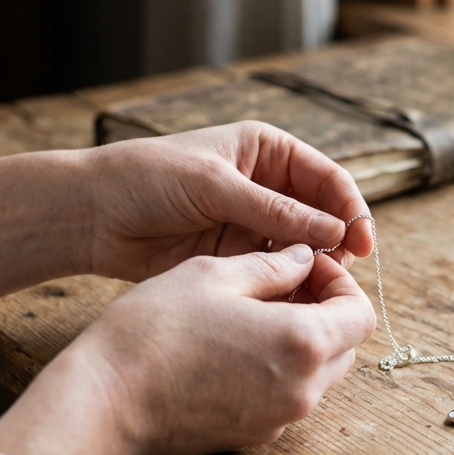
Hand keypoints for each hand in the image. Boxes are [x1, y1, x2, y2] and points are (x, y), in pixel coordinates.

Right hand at [0, 243, 375, 454]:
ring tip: (252, 313)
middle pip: (345, 347)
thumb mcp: (215, 275)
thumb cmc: (154, 331)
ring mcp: (277, 421)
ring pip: (316, 375)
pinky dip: (276, 370)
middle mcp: (302, 392)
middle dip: (324, 311)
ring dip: (300, 342)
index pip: (360, 314)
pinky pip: (284, 398)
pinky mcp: (250, 438)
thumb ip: (273, 265)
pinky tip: (231, 347)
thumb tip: (305, 258)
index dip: (340, 283)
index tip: (307, 266)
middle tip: (281, 285)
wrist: (103, 403)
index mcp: (304, 344)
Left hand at [83, 121, 373, 281]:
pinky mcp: (233, 258)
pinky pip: (273, 273)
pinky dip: (287, 287)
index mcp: (266, 152)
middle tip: (342, 275)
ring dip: (313, 270)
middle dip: (336, 244)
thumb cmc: (146, 179)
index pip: (327, 179)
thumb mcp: (214, 187)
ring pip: (300, 250)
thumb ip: (274, 210)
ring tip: (319, 292)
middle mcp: (265, 187)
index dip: (350, 208)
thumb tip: (334, 231)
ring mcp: (250, 224)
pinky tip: (293, 303)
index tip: (362, 242)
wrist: (92, 214)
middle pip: (321, 217)